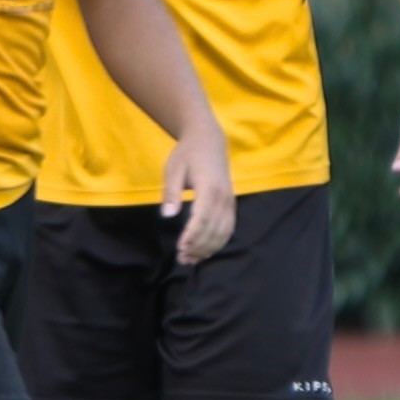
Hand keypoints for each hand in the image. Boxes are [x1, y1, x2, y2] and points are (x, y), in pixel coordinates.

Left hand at [162, 125, 237, 266]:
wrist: (208, 140)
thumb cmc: (187, 154)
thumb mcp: (173, 170)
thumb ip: (171, 193)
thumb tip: (168, 215)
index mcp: (209, 187)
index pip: (203, 217)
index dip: (193, 235)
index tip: (180, 248)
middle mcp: (223, 196)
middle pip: (214, 228)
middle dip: (199, 246)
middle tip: (182, 258)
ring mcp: (230, 201)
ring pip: (224, 231)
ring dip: (208, 248)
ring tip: (191, 259)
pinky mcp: (231, 204)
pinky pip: (229, 228)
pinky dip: (218, 242)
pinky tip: (205, 251)